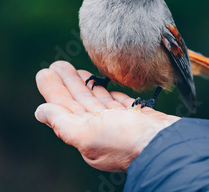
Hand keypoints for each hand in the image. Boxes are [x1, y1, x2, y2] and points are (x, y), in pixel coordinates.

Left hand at [35, 61, 179, 171]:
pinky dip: (105, 91)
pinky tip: (100, 84)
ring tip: (74, 68)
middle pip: (78, 101)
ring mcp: (118, 122)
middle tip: (57, 64)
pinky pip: (115, 100)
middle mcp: (100, 129)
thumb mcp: (88, 134)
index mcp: (86, 133)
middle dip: (67, 82)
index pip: (64, 107)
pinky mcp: (135, 116)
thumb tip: (40, 111)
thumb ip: (63, 122)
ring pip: (95, 98)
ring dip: (84, 83)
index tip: (44, 72)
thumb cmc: (127, 140)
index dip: (53, 90)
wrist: (168, 144)